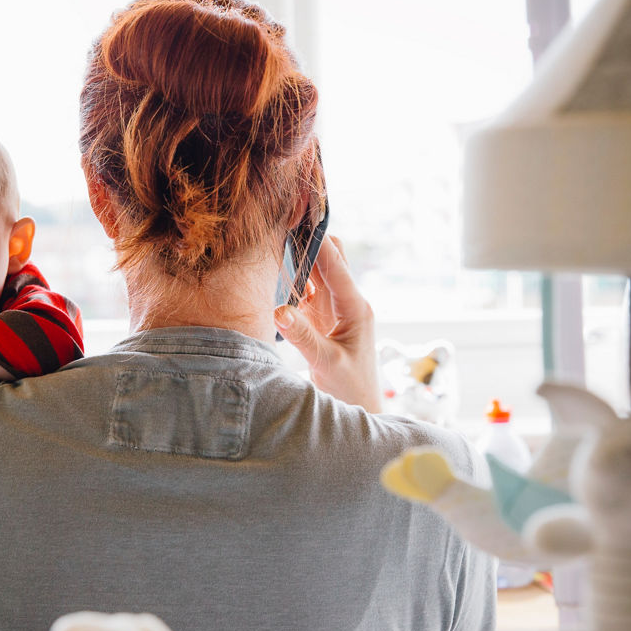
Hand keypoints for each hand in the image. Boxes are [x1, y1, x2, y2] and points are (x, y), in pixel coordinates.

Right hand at [274, 235, 381, 411]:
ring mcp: (333, 310)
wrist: (359, 409)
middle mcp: (347, 303)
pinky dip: (290, 282)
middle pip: (330, 260)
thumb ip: (302, 336)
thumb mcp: (326, 362)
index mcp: (356, 309)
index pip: (336, 267)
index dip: (318, 243)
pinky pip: (305, 291)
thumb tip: (278, 309)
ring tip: (271, 246)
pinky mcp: (320, 319)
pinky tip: (272, 275)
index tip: (298, 221)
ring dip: (297, 262)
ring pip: (315, 273)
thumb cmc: (351, 389)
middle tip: (280, 230)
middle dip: (308, 245)